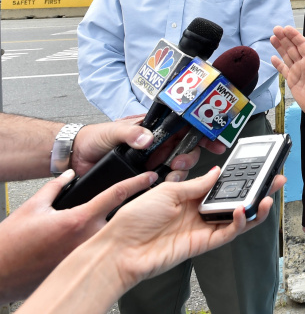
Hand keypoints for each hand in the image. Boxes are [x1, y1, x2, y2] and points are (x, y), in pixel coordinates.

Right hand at [0, 168, 155, 302]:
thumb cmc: (10, 244)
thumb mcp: (33, 206)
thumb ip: (57, 187)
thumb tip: (72, 175)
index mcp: (78, 219)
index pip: (117, 194)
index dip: (137, 182)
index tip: (151, 176)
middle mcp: (87, 238)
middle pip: (121, 217)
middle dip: (131, 209)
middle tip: (140, 202)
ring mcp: (86, 255)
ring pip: (111, 235)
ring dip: (114, 227)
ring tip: (112, 223)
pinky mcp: (80, 268)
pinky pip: (98, 251)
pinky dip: (100, 243)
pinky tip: (96, 241)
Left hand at [73, 115, 217, 180]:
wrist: (75, 158)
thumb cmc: (93, 138)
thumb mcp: (112, 131)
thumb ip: (130, 133)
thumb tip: (148, 138)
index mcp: (153, 129)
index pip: (184, 127)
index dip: (203, 132)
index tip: (215, 141)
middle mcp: (157, 145)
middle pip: (187, 148)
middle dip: (190, 156)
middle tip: (179, 162)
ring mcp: (152, 162)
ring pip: (178, 166)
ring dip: (180, 171)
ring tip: (171, 175)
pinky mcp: (145, 177)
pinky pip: (164, 181)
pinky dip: (168, 184)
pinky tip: (164, 185)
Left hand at [104, 167, 286, 287]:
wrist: (119, 249)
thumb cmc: (133, 219)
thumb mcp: (166, 190)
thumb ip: (195, 184)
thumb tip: (217, 174)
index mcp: (188, 196)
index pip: (221, 184)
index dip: (239, 177)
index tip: (255, 167)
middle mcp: (198, 212)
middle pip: (234, 200)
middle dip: (256, 190)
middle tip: (274, 180)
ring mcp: (202, 228)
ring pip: (237, 218)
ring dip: (254, 207)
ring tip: (267, 196)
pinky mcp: (203, 244)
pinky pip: (228, 233)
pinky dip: (240, 222)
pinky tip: (244, 210)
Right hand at [270, 25, 304, 117]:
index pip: (302, 45)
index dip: (295, 36)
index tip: (286, 28)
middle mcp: (304, 64)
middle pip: (292, 48)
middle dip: (285, 38)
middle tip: (276, 28)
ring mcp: (298, 72)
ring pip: (287, 56)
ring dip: (280, 47)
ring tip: (272, 37)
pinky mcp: (292, 81)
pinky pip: (283, 70)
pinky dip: (278, 64)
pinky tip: (272, 57)